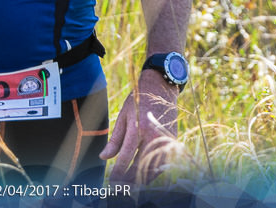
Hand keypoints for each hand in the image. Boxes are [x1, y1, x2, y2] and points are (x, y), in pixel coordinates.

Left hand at [100, 69, 179, 184]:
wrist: (161, 88)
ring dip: (142, 178)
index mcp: (138, 127)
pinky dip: (153, 171)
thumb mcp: (123, 116)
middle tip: (120, 187)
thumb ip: (115, 139)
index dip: (118, 171)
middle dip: (129, 179)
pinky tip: (143, 175)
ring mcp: (164, 139)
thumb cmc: (138, 100)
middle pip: (141, 165)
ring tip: (130, 185)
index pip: (126, 155)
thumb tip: (104, 158)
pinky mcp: (172, 141)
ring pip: (154, 167)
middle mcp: (153, 135)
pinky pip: (162, 162)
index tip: (112, 181)